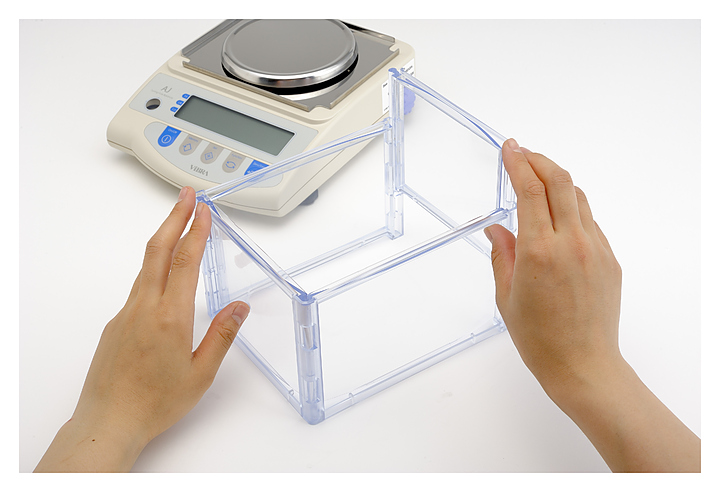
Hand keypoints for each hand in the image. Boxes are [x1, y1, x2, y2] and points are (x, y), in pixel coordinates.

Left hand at [35, 187, 249, 471]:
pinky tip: (164, 276)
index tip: (204, 209)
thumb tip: (240, 308)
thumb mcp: (200, 373)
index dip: (195, 230)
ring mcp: (126, 314)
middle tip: (186, 195)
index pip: (184, 261)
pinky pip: (138, 287)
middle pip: (158, 250)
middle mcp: (144, 308)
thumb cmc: (154, 403)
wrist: (108, 422)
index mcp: (169, 317)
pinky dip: (153, 268)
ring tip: (178, 223)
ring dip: (163, 239)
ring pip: (146, 266)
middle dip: (174, 217)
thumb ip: (221, 336)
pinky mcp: (116, 324)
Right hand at [485, 139, 621, 393]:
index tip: (510, 148)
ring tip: (539, 179)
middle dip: (539, 160)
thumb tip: (496, 229)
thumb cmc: (540, 338)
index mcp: (539, 251)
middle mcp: (571, 243)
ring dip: (557, 180)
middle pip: (560, 181)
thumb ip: (502, 254)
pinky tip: (558, 216)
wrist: (583, 365)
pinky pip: (590, 221)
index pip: (530, 191)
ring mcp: (596, 249)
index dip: (518, 163)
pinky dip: (571, 207)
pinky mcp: (609, 259)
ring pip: (578, 197)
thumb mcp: (506, 296)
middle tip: (523, 153)